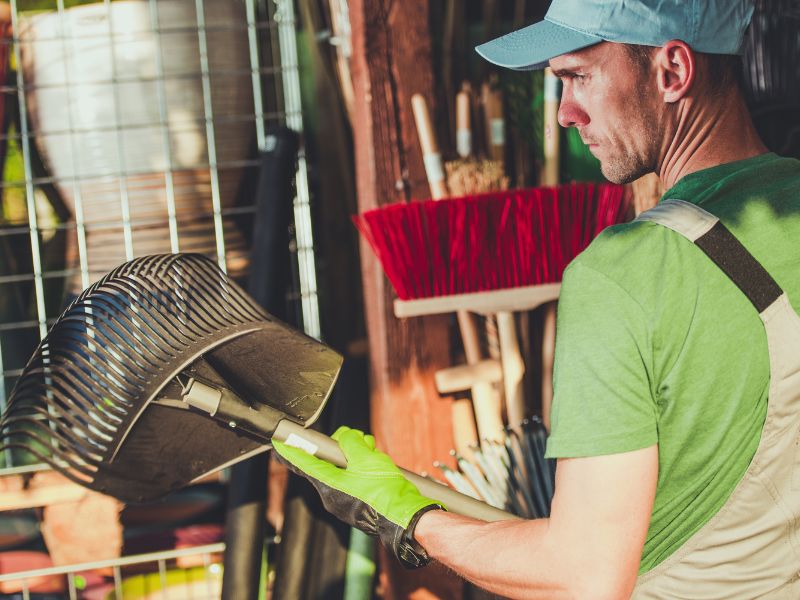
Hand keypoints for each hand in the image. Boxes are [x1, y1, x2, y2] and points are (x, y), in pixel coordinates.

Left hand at [272, 426, 443, 567]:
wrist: (405, 517)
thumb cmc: (386, 493)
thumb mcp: (367, 458)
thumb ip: (351, 443)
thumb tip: (346, 437)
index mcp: (329, 484)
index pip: (303, 463)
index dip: (291, 450)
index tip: (279, 442)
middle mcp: (332, 494)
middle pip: (327, 462)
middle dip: (341, 446)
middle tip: (356, 439)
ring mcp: (344, 499)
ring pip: (343, 468)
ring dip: (356, 454)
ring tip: (372, 451)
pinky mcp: (356, 501)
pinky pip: (353, 478)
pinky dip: (363, 466)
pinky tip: (377, 462)